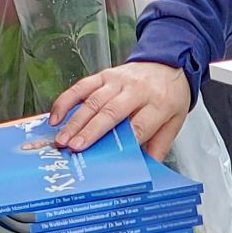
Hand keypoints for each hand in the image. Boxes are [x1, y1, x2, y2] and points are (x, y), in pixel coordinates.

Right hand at [49, 61, 192, 158]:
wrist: (168, 64)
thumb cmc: (169, 96)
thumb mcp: (175, 122)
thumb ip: (159, 145)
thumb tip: (144, 169)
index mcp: (159, 104)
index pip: (139, 125)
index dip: (122, 141)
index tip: (106, 158)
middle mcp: (136, 90)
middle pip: (111, 112)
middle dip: (90, 131)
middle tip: (74, 147)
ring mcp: (118, 80)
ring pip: (93, 100)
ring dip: (75, 120)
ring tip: (62, 138)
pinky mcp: (104, 74)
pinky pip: (82, 86)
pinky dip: (66, 100)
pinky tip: (56, 115)